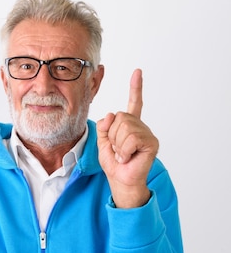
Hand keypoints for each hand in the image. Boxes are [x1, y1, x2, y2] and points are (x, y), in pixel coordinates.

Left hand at [96, 69, 158, 207]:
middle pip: (120, 117)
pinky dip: (124, 150)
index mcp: (129, 124)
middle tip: (117, 149)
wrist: (120, 180)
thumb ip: (103, 127)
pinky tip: (128, 158)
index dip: (135, 88)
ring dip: (117, 145)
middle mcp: (140, 126)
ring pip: (124, 128)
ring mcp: (147, 134)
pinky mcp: (152, 143)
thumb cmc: (113, 163)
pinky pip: (131, 138)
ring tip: (123, 155)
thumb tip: (111, 115)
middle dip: (112, 135)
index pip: (134, 103)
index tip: (137, 72)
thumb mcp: (101, 142)